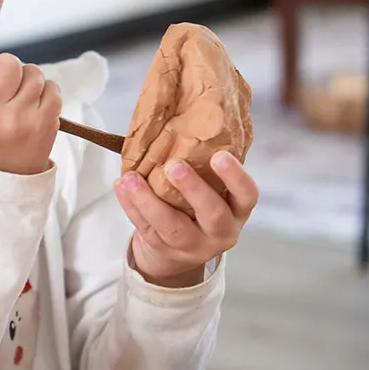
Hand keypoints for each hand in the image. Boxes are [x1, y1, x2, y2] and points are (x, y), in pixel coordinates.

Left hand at [113, 151, 258, 287]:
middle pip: (213, 214)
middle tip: (174, 165)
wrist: (178, 250)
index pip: (247, 195)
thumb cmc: (197, 207)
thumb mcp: (212, 191)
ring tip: (131, 178)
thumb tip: (183, 119)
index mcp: (236, 210)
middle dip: (193, 189)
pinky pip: (146, 228)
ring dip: (149, 200)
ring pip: (172, 227)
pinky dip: (131, 206)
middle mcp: (220, 231)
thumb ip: (205, 167)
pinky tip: (121, 187)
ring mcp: (192, 246)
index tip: (219, 155)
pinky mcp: (164, 250)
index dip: (235, 177)